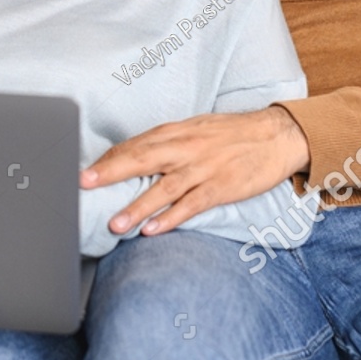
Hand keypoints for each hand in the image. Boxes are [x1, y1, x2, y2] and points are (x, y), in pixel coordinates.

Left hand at [80, 105, 309, 236]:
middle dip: (111, 173)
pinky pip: (192, 204)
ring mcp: (204, 168)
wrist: (276, 134)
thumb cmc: (229, 134)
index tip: (84, 172)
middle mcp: (186, 147)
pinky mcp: (222, 186)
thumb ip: (164, 143)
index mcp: (176, 132)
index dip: (108, 159)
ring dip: (138, 206)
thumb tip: (131, 157)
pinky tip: (153, 230)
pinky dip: (171, 218)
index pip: (135, 145)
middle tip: (85, 185)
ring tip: (116, 223)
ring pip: (165, 187)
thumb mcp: (194, 129)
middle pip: (143, 158)